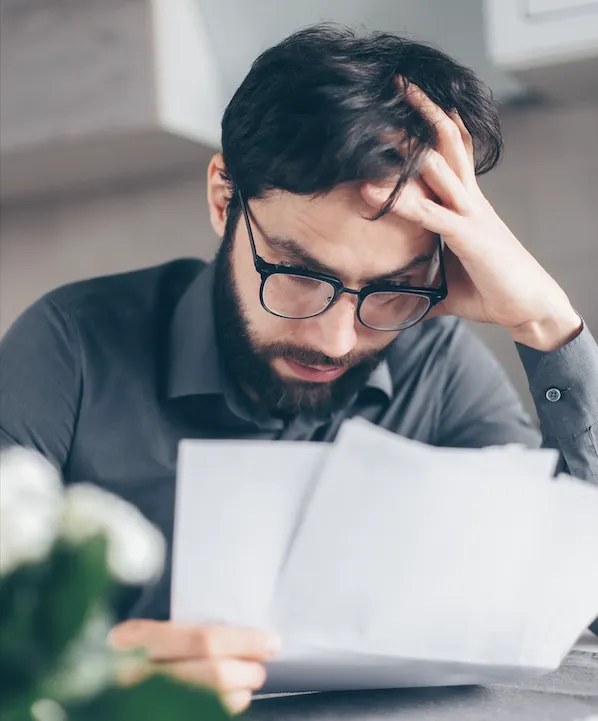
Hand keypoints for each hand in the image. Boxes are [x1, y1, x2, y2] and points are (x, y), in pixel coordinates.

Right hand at [110, 620, 280, 714]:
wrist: (94, 693)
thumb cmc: (128, 658)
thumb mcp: (144, 636)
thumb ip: (180, 633)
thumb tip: (242, 636)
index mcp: (134, 640)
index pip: (203, 639)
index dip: (244, 641)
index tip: (270, 641)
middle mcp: (137, 673)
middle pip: (213, 673)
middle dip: (247, 669)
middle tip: (260, 665)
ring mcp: (145, 700)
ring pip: (214, 701)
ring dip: (241, 693)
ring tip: (247, 682)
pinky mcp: (159, 713)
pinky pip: (209, 713)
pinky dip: (228, 707)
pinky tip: (231, 700)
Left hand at [361, 82, 581, 351]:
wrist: (529, 307)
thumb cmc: (492, 289)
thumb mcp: (448, 282)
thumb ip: (421, 282)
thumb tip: (395, 295)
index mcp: (468, 204)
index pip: (452, 153)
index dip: (434, 125)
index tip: (410, 103)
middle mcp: (470, 200)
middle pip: (448, 143)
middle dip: (423, 112)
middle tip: (399, 83)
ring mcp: (471, 214)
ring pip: (439, 165)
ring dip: (407, 145)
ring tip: (379, 121)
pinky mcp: (468, 235)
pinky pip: (430, 212)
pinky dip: (400, 201)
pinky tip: (372, 191)